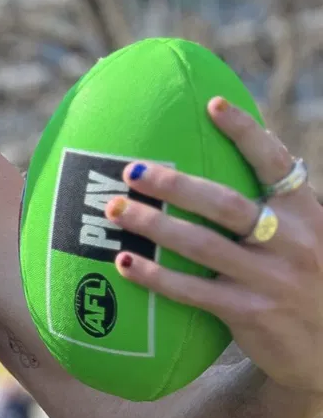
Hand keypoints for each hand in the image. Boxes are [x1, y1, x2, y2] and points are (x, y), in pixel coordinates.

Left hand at [107, 96, 322, 396]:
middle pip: (226, 204)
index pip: (275, 163)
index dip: (245, 132)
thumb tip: (221, 150)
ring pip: (202, 245)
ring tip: (115, 208)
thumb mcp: (308, 233)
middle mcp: (294, 241)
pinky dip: (156, 276)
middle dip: (176, 185)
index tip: (212, 104)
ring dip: (154, 225)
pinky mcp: (250, 313)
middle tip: (131, 170)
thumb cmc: (305, 277)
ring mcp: (271, 279)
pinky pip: (192, 291)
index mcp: (308, 212)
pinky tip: (124, 261)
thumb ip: (275, 201)